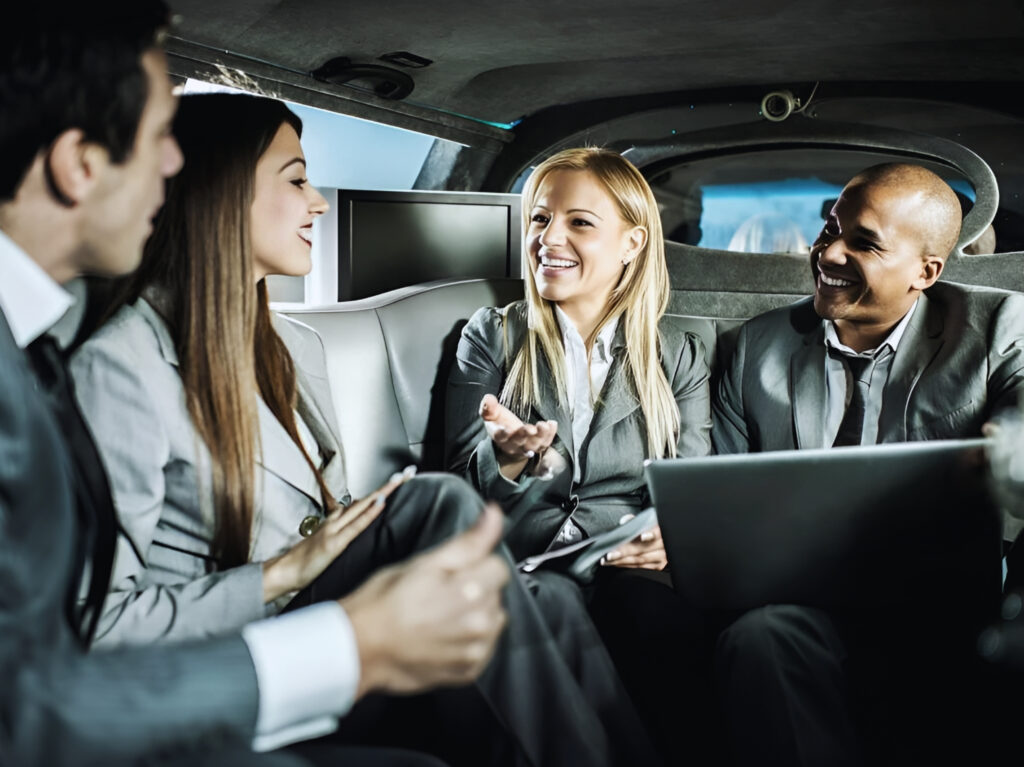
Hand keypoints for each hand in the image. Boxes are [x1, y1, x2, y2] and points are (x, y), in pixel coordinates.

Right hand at [262, 467, 413, 602]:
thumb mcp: (325, 546)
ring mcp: (335, 530)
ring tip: (400, 480)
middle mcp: (336, 521)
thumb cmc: (303, 564)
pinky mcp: (334, 543)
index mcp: (335, 523)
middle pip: (367, 499)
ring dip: (383, 492)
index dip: (381, 491)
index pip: (363, 503)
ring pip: (363, 506)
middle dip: (388, 486)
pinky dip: (369, 513)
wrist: (282, 572)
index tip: (398, 481)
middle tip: (407, 473)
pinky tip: (381, 503)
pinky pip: (356, 525)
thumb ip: (339, 536)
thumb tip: (355, 529)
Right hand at [340, 503, 509, 696]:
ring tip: (439, 616)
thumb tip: (494, 515)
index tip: (453, 572)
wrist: (359, 647)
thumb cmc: (384, 603)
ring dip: (475, 615)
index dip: (475, 564)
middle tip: (439, 593)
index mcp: (472, 590)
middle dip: (475, 589)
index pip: (498, 566)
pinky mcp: (468, 672)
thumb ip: (468, 541)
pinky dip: (469, 641)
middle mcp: (480, 623)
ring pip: (492, 620)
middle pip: (496, 593)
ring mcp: (475, 650)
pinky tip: (442, 636)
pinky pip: (483, 648)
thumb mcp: (424, 562)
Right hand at [479, 393, 556, 478]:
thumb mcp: (491, 414)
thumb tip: (488, 398)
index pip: (500, 436)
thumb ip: (488, 407)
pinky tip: (552, 424)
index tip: (506, 429)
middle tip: (531, 429)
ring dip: (540, 436)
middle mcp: (513, 444)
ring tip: (544, 425)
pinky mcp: (538, 446)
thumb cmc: (500, 423)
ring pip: (534, 445)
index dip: (502, 433)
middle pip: (519, 442)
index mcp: (500, 436)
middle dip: (524, 435)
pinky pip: (545, 443)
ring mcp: (526, 446)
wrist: (510, 440)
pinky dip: (550, 435)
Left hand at [601, 519, 667, 570]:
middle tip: (610, 554)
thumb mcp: (645, 520)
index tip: (642, 536)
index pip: (658, 532)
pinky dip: (626, 565)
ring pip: (640, 560)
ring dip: (621, 561)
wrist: (662, 537)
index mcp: (662, 531)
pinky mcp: (658, 565)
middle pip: (643, 549)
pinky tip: (615, 563)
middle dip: (624, 552)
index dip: (651, 534)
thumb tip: (625, 522)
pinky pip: (640, 567)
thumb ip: (634, 520)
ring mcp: (662, 557)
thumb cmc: (650, 528)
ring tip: (608, 560)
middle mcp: (664, 545)